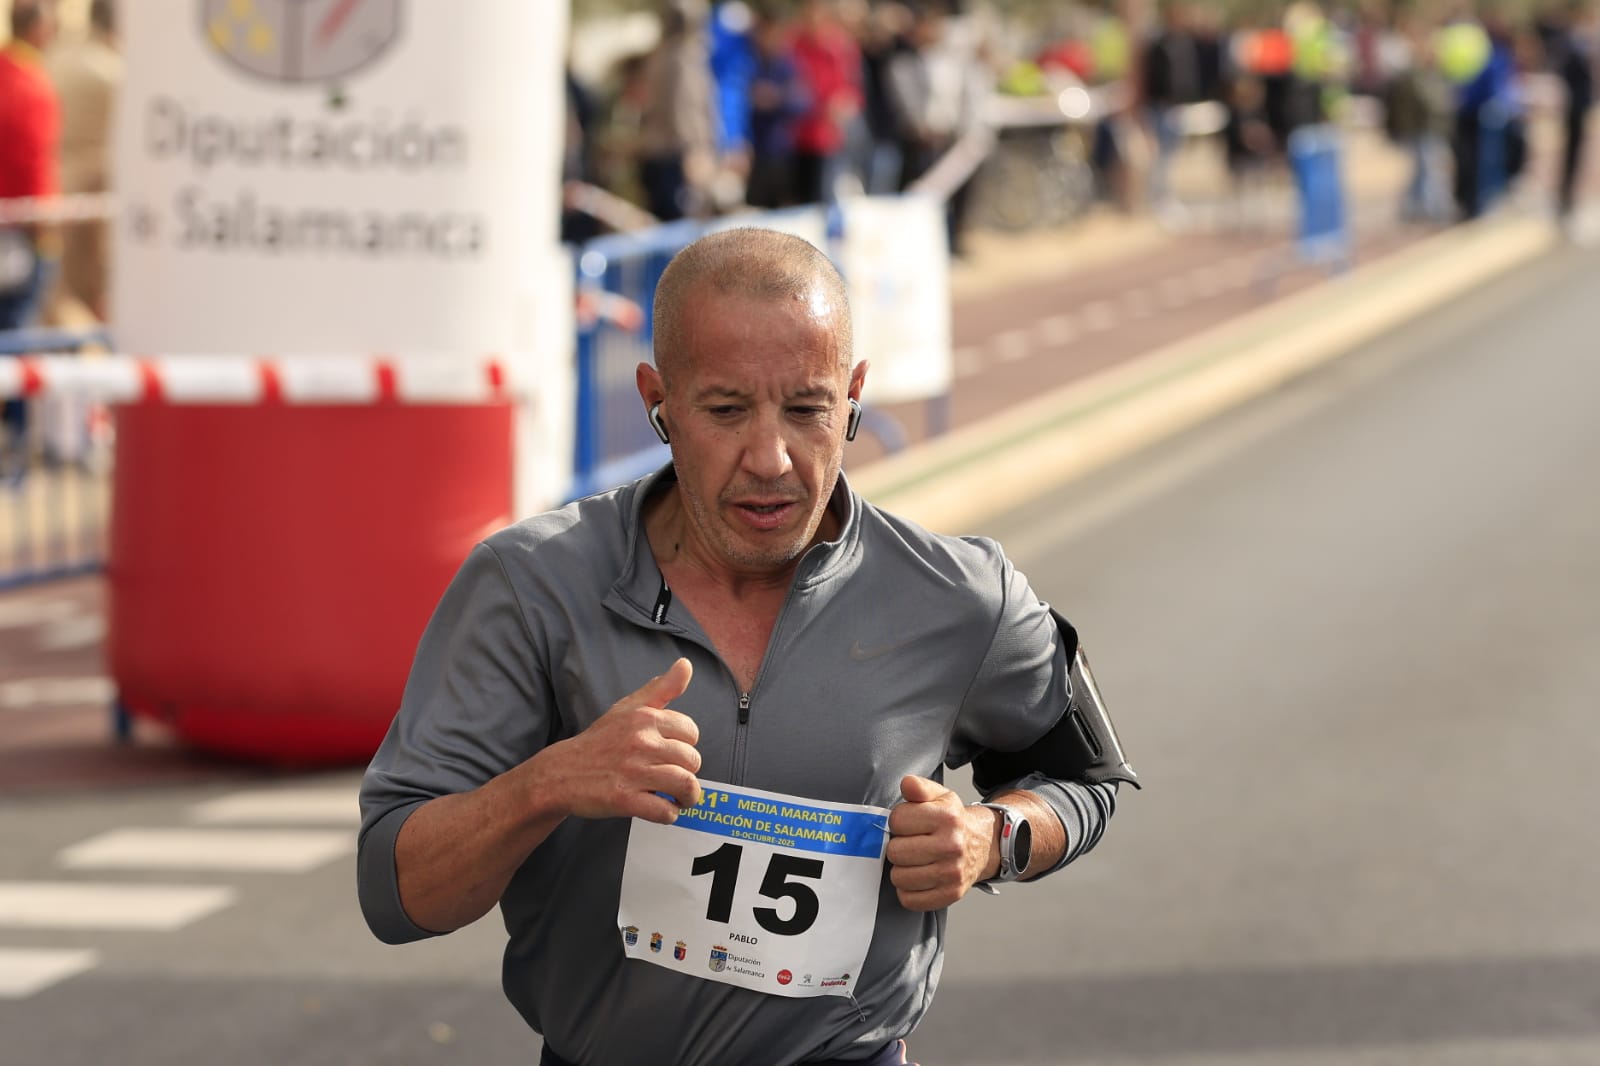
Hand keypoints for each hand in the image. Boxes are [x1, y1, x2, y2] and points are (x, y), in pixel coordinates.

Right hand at [533, 658, 701, 824]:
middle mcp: (640, 742)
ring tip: (678, 798)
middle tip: (673, 778)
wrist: (561, 773)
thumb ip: (660, 688)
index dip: (686, 746)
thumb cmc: (599, 741)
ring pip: (685, 785)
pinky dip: (669, 814)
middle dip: (687, 772)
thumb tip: (686, 664)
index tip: (673, 754)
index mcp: (644, 718)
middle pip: (692, 760)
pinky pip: (665, 811)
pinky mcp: (624, 800)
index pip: (691, 732)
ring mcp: (633, 771)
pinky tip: (660, 808)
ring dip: (687, 797)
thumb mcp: (627, 708)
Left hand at [885, 775, 997, 910]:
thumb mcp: (940, 797)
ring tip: (914, 861)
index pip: (897, 820)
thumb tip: (907, 784)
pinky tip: (918, 878)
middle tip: (911, 844)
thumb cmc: (954, 822)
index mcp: (947, 818)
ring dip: (902, 869)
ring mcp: (951, 873)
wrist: (983, 846)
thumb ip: (920, 787)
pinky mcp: (950, 895)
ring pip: (899, 877)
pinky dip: (908, 891)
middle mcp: (951, 846)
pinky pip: (910, 899)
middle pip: (895, 851)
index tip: (908, 824)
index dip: (898, 821)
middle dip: (898, 846)